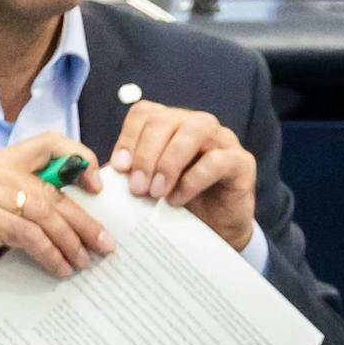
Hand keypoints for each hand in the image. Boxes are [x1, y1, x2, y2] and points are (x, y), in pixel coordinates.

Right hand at [0, 134, 110, 294]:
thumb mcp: (13, 210)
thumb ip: (41, 202)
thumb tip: (92, 218)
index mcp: (5, 161)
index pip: (49, 142)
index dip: (79, 157)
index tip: (98, 188)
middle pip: (54, 191)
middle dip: (85, 222)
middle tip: (106, 245)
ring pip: (45, 214)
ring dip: (71, 242)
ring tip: (84, 262)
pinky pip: (30, 235)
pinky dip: (51, 254)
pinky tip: (61, 268)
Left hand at [110, 100, 255, 251]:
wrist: (218, 231)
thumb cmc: (183, 204)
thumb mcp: (150, 186)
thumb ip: (131, 173)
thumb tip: (102, 173)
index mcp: (172, 124)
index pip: (145, 113)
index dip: (129, 137)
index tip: (119, 168)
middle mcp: (197, 125)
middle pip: (166, 120)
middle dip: (146, 154)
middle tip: (137, 188)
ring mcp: (223, 140)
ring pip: (193, 130)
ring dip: (169, 162)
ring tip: (156, 192)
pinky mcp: (242, 162)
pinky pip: (216, 160)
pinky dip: (192, 180)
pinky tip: (178, 200)